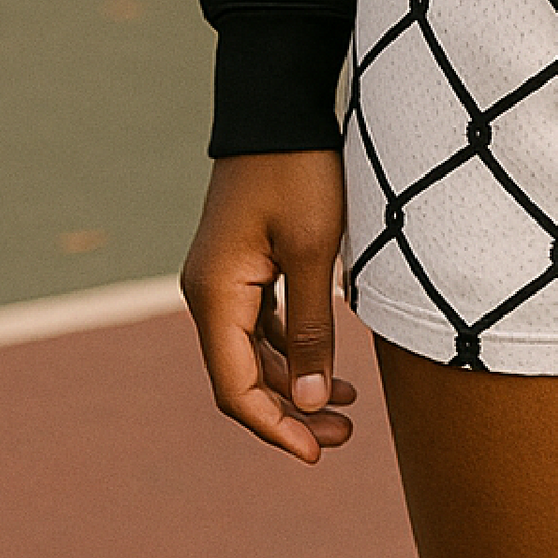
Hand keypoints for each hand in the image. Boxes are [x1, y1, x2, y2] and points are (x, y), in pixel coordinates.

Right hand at [182, 152, 356, 464]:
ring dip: (294, 383)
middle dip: (291, 412)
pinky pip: (260, 324)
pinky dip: (291, 349)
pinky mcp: (241, 264)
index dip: (275, 429)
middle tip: (346, 434)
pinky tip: (329, 363)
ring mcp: (222, 278)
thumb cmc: (300, 170)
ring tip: (349, 406)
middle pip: (242, 377)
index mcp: (216, 294)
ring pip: (252, 353)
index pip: (235, 387)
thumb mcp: (315, 249)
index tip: (318, 454)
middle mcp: (208, 293)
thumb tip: (308, 404)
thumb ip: (311, 329)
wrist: (279, 102)